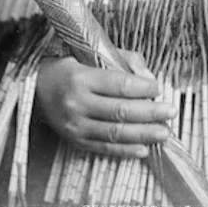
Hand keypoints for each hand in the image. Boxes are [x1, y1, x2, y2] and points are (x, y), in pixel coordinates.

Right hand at [35, 49, 177, 158]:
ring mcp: (74, 125)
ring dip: (143, 134)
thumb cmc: (71, 66)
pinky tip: (144, 149)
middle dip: (150, 113)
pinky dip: (125, 151)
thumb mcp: (93, 55)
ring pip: (114, 133)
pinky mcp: (74, 141)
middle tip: (171, 112)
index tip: (159, 87)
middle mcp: (76, 103)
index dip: (143, 87)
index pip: (119, 85)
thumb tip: (149, 78)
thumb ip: (124, 61)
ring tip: (164, 133)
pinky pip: (103, 148)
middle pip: (120, 111)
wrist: (36, 88)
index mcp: (81, 77)